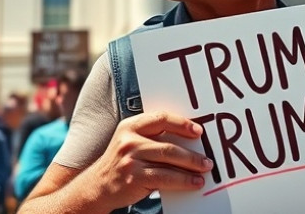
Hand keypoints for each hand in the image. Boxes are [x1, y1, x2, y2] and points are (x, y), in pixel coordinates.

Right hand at [91, 111, 212, 210]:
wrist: (97, 186)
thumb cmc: (121, 163)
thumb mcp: (129, 142)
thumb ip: (151, 136)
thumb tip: (188, 138)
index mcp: (130, 126)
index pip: (161, 118)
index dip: (182, 124)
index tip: (198, 131)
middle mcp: (129, 140)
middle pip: (168, 144)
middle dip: (192, 153)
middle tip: (207, 159)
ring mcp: (131, 160)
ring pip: (169, 161)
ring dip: (191, 166)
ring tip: (204, 170)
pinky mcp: (134, 178)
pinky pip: (165, 178)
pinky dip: (183, 181)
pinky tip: (194, 182)